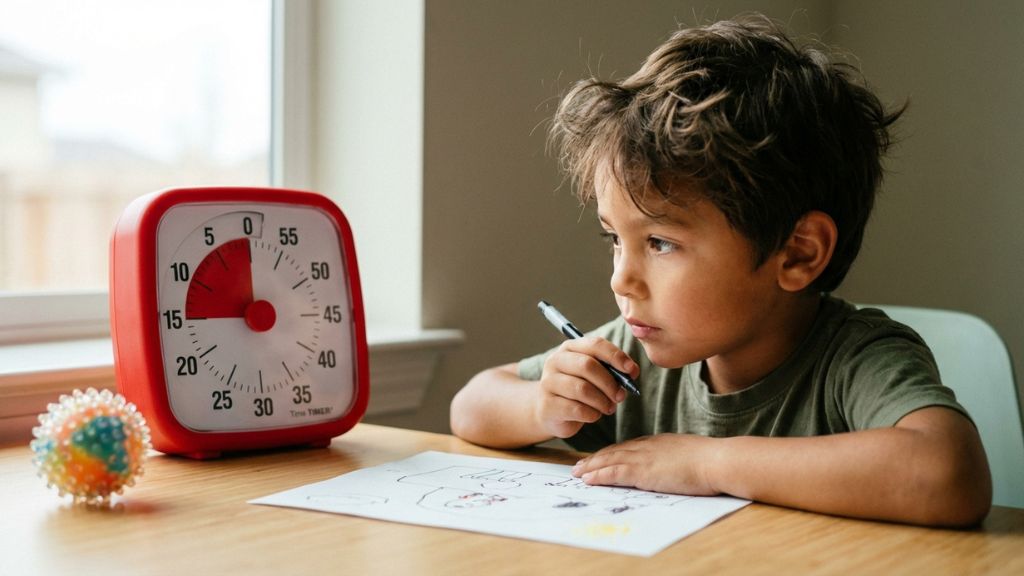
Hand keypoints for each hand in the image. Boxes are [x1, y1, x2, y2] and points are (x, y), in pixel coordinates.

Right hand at [532, 337, 636, 438]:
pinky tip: (594, 415)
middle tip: (621, 396)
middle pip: (587, 366)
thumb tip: (632, 371)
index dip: (616, 356)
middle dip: (609, 382)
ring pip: (582, 389)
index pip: (595, 344)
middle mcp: (555, 361)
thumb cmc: (578, 389)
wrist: (551, 411)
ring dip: (602, 401)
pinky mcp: (548, 405)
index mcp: (570, 348)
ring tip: (608, 408)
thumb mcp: (595, 375)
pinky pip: (577, 409)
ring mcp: (548, 383)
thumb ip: (613, 370)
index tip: (631, 370)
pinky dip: (592, 414)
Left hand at [571, 434, 719, 495]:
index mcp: (657, 442)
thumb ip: (676, 460)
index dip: (611, 453)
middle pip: (614, 451)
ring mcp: (643, 458)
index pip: (628, 447)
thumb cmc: (710, 461)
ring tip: (577, 473)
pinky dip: (598, 475)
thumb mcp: (688, 456)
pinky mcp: (643, 471)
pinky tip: (588, 479)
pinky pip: (614, 471)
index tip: (600, 458)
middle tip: (580, 466)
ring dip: (590, 467)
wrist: (716, 461)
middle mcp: (646, 447)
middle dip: (595, 459)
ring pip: (609, 460)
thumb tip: (675, 467)